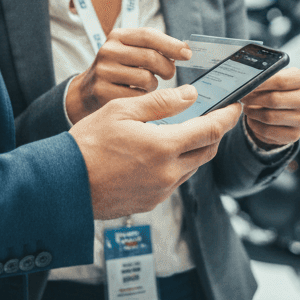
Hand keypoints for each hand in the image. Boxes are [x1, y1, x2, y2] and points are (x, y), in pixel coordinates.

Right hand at [68, 28, 191, 124]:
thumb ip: (154, 47)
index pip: (149, 35)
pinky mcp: (102, 92)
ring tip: (146, 85)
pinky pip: (137, 97)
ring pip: (146, 79)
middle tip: (169, 74)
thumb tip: (185, 51)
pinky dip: (143, 98)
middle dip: (167, 68)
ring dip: (154, 85)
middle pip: (150, 57)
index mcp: (118, 36)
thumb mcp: (130, 51)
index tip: (187, 54)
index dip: (171, 44)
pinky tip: (136, 96)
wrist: (87, 91)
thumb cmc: (120, 68)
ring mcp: (103, 72)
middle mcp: (108, 51)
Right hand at [69, 85, 242, 218]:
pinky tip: (161, 153)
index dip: (227, 117)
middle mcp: (167, 173)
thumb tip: (192, 96)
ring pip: (191, 167)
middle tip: (213, 117)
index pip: (210, 130)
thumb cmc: (88, 143)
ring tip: (184, 132)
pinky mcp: (150, 203)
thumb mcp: (122, 111)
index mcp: (163, 147)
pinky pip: (174, 181)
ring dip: (194, 149)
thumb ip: (161, 103)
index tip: (236, 107)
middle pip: (206, 151)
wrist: (63, 185)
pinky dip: (176, 165)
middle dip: (214, 133)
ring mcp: (159, 191)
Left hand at [241, 67, 299, 147]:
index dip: (259, 83)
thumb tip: (246, 82)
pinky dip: (255, 126)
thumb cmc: (275, 88)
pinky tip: (253, 119)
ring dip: (253, 113)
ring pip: (269, 117)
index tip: (245, 85)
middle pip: (274, 100)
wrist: (284, 108)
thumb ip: (263, 77)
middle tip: (243, 97)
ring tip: (247, 108)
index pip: (279, 81)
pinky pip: (268, 132)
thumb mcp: (273, 77)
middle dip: (254, 99)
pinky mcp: (295, 135)